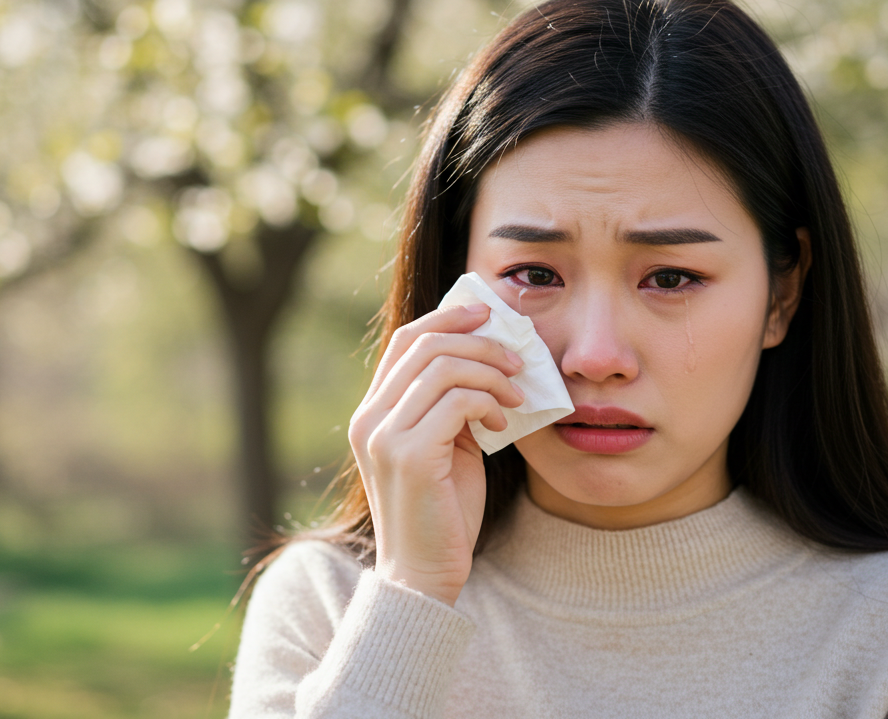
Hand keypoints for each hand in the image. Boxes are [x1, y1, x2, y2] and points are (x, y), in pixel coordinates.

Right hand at [348, 304, 525, 605]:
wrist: (424, 575)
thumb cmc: (443, 512)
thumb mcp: (446, 446)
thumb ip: (453, 405)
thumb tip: (490, 358)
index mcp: (372, 413)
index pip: (406, 341)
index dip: (449, 317)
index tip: (488, 312)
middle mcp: (369, 419)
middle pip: (425, 344)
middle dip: (480, 342)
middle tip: (518, 359)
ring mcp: (385, 436)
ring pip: (444, 367)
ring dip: (491, 373)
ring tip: (516, 396)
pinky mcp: (409, 455)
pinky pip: (457, 401)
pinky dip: (488, 403)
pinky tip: (502, 424)